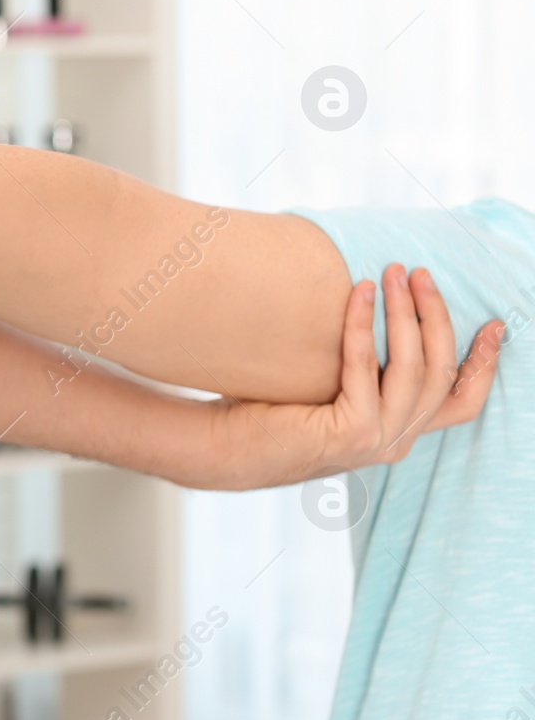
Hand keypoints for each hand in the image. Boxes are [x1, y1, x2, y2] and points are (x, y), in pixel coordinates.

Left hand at [210, 264, 501, 488]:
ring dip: (405, 313)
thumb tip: (375, 301)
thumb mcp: (332, 388)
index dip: (483, 364)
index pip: (460, 402)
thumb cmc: (268, 409)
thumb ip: (364, 370)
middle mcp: (395, 441)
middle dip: (434, 315)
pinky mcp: (350, 434)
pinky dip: (362, 325)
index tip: (494, 325)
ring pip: (412, 367)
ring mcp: (376, 441)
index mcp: (397, 432)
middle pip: (440, 372)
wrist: (224, 446)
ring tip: (393, 273)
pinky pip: (364, 367)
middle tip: (416, 273)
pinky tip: (358, 292)